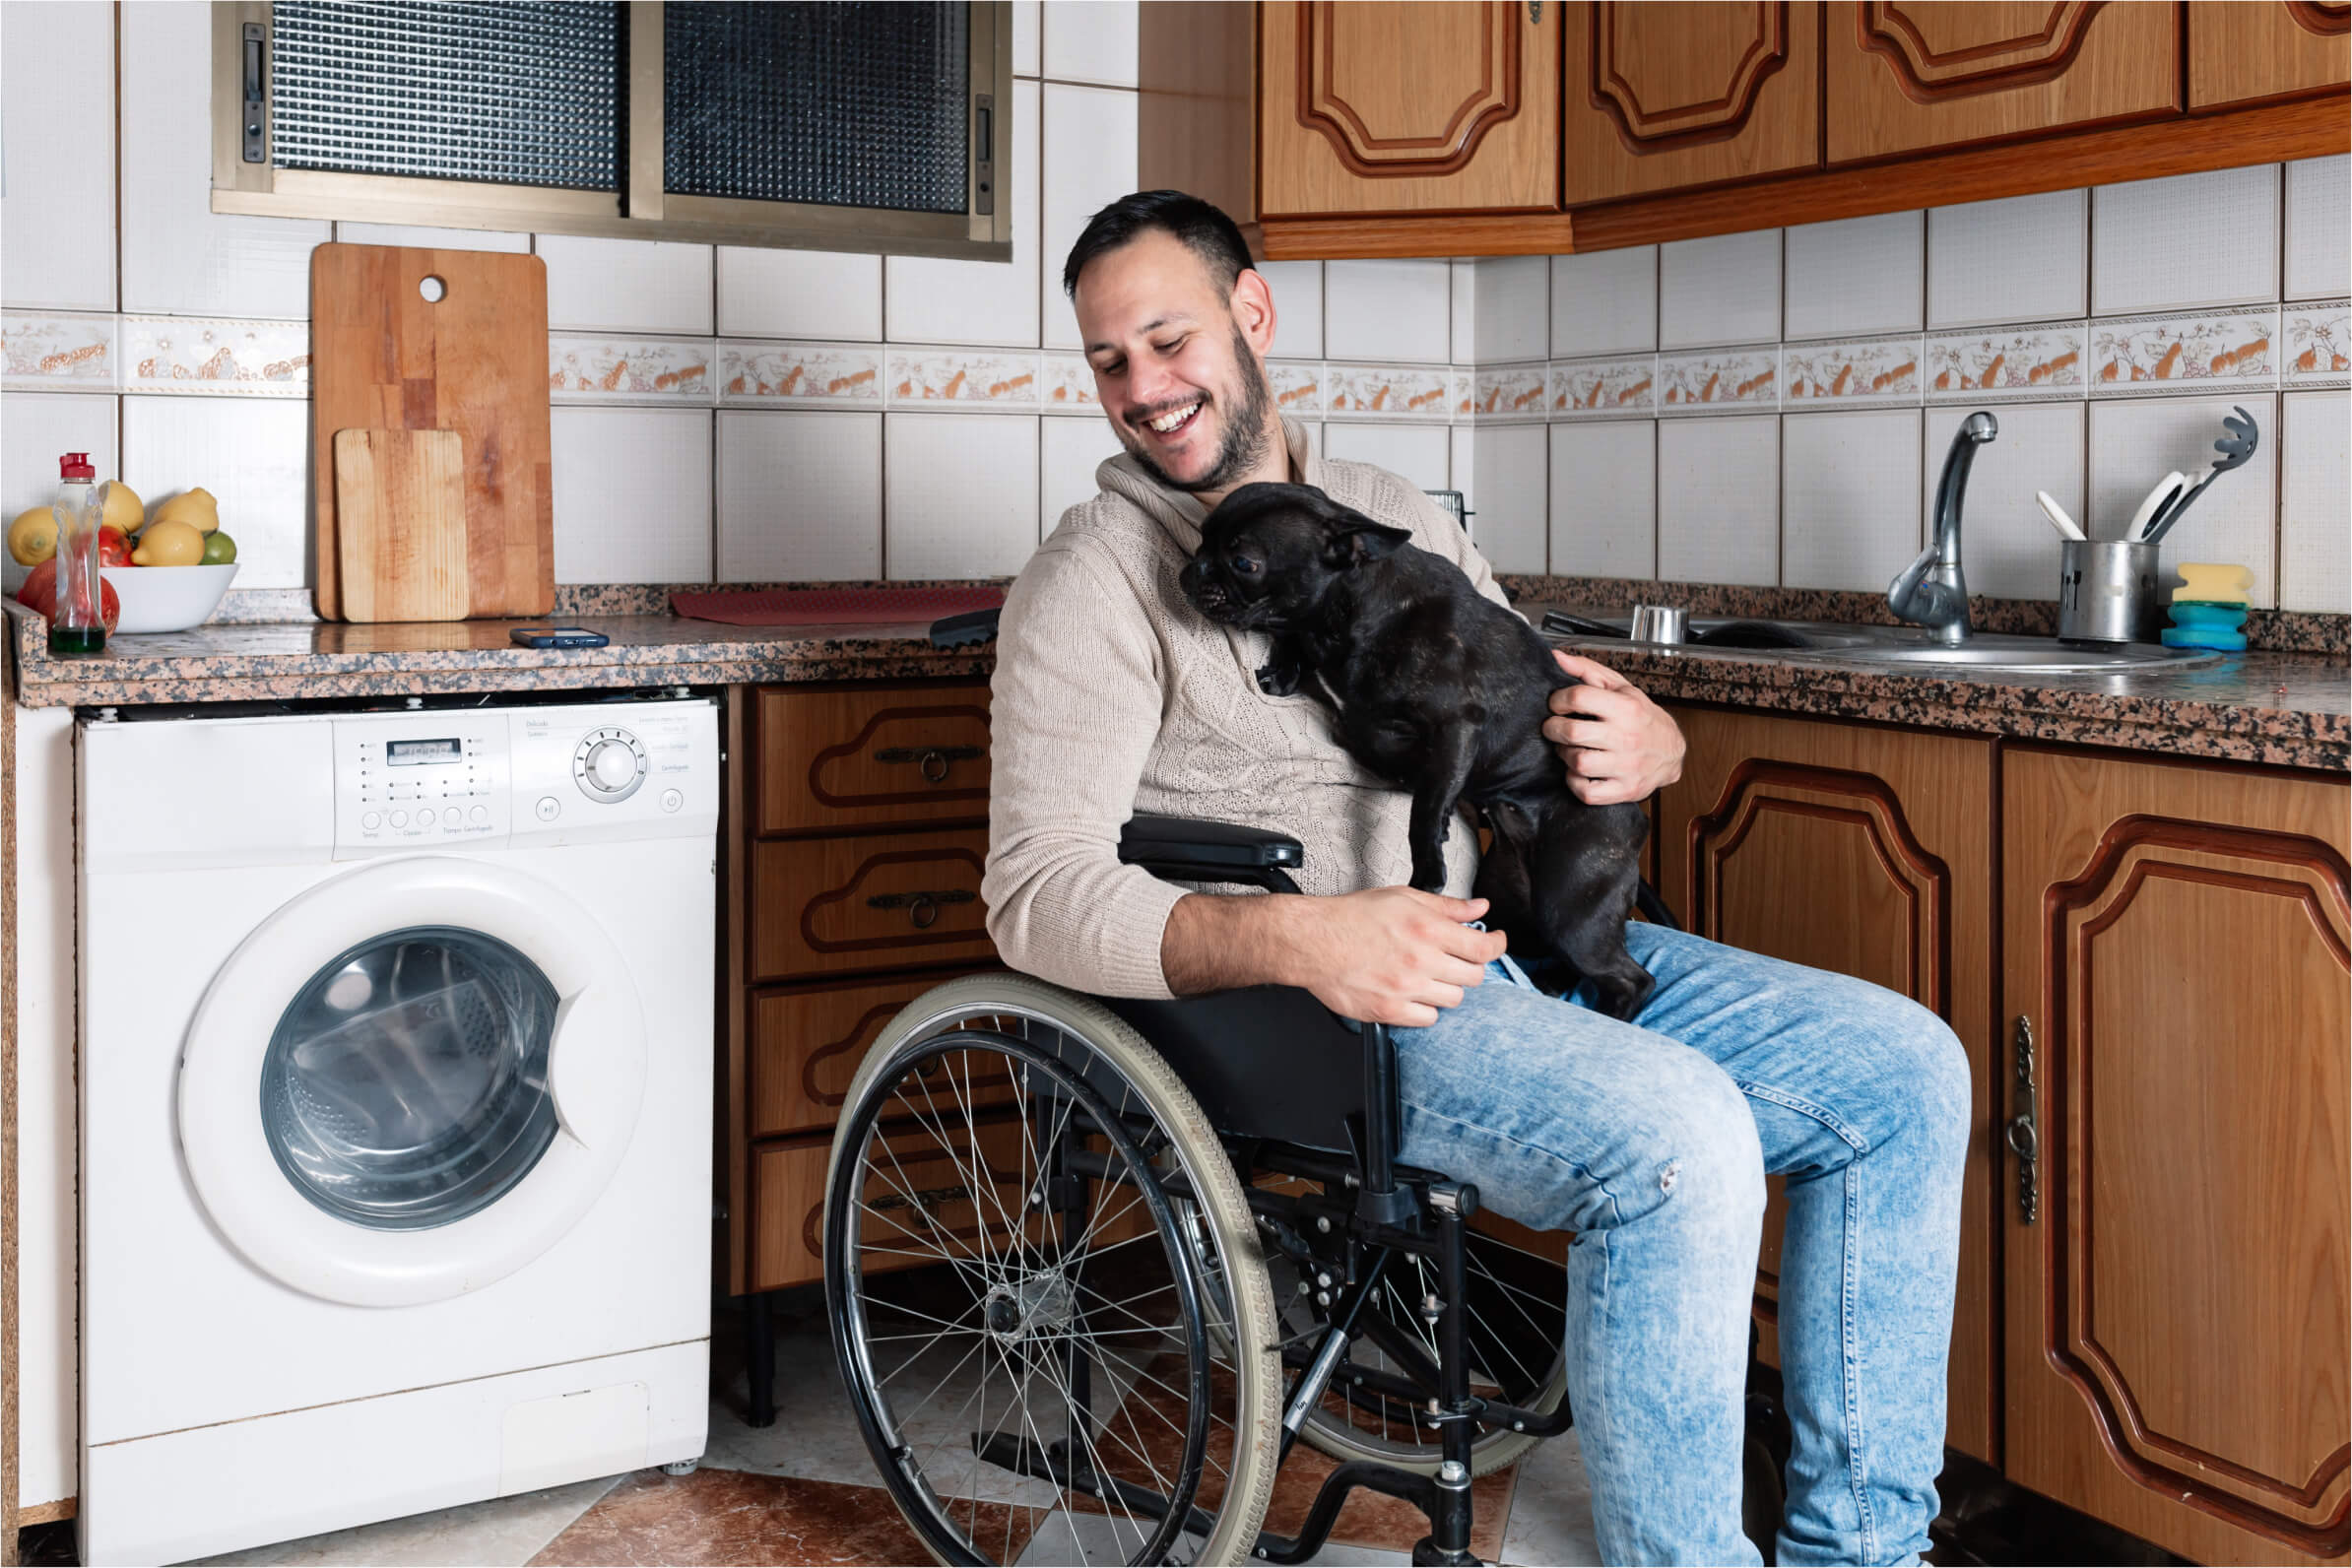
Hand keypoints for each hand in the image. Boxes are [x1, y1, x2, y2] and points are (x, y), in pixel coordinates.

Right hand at [1283, 888, 1507, 1027]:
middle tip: (1455, 959)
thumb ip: (1447, 906)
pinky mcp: (1390, 1010)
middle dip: (1469, 966)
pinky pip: (1428, 1019)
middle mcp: (1421, 961)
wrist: (1313, 942)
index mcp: (1428, 929)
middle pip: (1473, 976)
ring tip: (1428, 975)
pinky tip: (1413, 993)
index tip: (1495, 943)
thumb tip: (1478, 907)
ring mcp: (1406, 989)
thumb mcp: (1402, 898)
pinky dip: (1425, 1008)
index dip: (1497, 946)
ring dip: (1447, 987)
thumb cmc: (1351, 918)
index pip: (1484, 948)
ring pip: (1453, 999)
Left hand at [1543, 651, 1684, 805]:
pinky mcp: (1624, 790)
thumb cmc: (1641, 717)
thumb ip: (1587, 670)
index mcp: (1626, 708)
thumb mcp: (1620, 688)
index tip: (1556, 705)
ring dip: (1564, 755)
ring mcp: (1626, 766)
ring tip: (1569, 748)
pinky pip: (1587, 791)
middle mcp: (1627, 737)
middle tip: (1554, 727)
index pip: (1578, 697)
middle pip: (1572, 732)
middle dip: (1553, 728)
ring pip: (1577, 762)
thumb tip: (1557, 656)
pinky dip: (1575, 782)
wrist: (1672, 752)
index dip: (1557, 700)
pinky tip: (1578, 771)